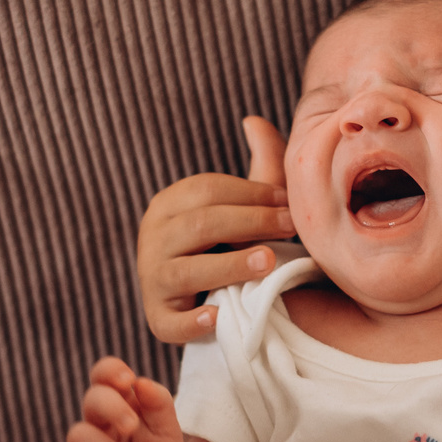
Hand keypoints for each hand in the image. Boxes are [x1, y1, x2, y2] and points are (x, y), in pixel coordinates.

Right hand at [54, 358, 189, 441]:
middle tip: (131, 426)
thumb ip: (159, 404)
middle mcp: (98, 425)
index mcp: (120, 405)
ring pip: (77, 436)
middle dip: (110, 407)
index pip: (103, 376)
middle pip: (91, 400)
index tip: (126, 380)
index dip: (109, 371)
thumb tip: (140, 382)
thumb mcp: (169, 431)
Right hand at [135, 115, 293, 344]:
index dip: (252, 193)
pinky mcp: (158, 320)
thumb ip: (258, 167)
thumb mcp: (244, 207)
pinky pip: (171, 322)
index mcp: (169, 206)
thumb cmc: (231, 245)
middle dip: (249, 223)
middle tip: (288, 227)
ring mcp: (152, 280)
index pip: (207, 191)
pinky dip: (192, 322)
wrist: (213, 299)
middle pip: (200, 225)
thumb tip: (254, 120)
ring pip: (187, 270)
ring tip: (268, 263)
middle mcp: (152, 239)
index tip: (289, 202)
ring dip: (228, 266)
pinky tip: (219, 315)